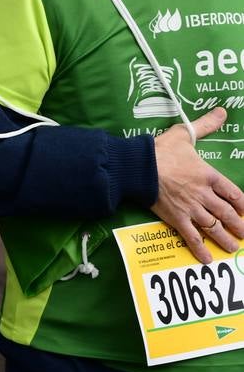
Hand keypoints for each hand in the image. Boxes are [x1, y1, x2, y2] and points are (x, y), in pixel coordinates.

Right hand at [151, 108, 243, 263]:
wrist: (139, 167)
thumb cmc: (161, 150)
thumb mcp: (185, 134)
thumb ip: (205, 125)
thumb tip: (222, 111)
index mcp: (209, 175)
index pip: (234, 193)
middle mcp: (204, 194)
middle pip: (227, 213)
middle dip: (238, 226)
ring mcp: (191, 208)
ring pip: (213, 227)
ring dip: (225, 239)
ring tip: (234, 248)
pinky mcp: (176, 218)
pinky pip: (191, 236)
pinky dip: (200, 249)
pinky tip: (207, 260)